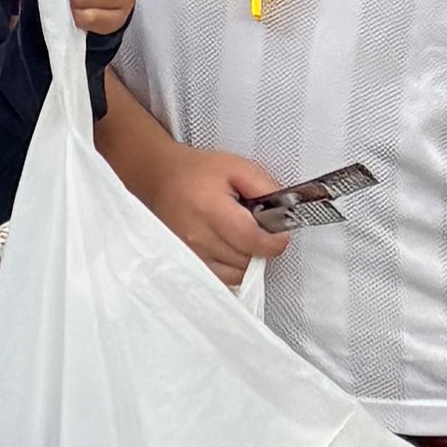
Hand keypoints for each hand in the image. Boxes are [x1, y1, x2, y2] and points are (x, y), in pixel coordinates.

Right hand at [117, 126, 292, 288]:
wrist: (160, 178)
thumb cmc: (198, 172)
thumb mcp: (238, 167)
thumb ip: (267, 188)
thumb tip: (286, 214)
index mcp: (211, 210)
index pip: (255, 241)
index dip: (275, 239)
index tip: (276, 230)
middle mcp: (197, 236)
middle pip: (248, 259)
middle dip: (259, 245)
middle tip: (251, 225)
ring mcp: (190, 254)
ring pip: (238, 273)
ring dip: (245, 257)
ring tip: (235, 234)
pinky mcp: (187, 264)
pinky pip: (223, 279)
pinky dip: (231, 267)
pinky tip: (226, 247)